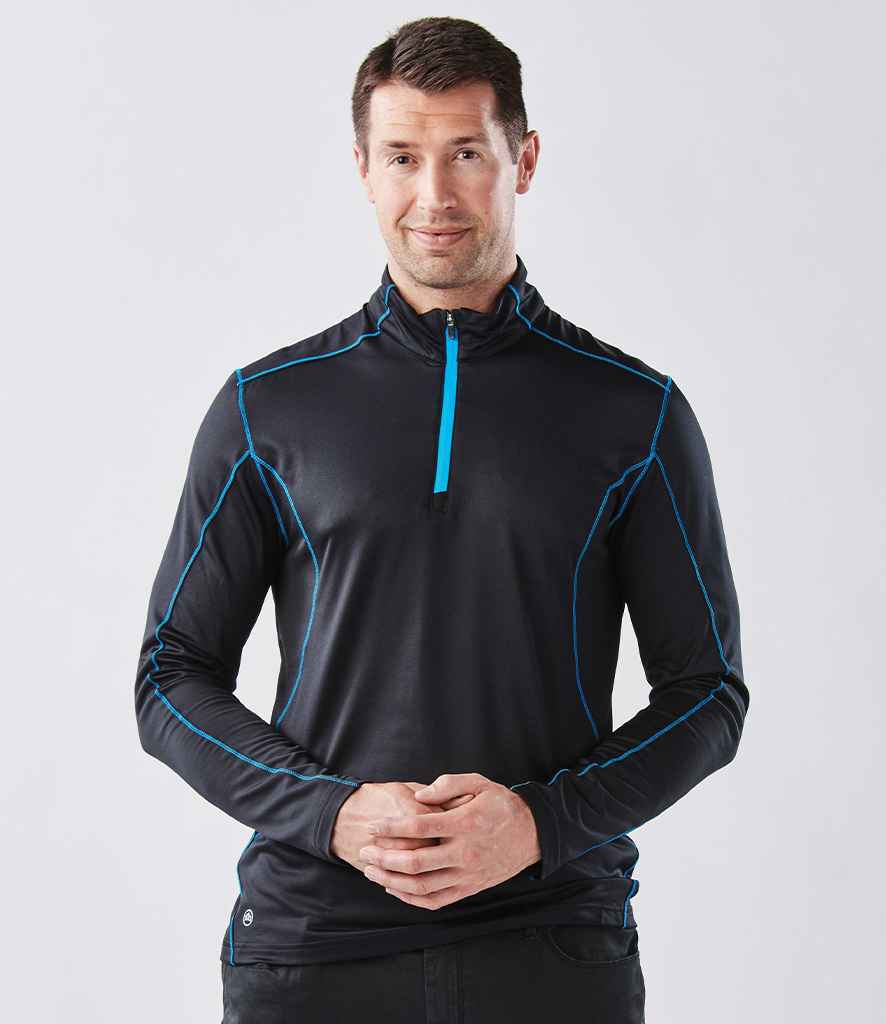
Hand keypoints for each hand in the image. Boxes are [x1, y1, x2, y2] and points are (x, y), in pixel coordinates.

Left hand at [357, 772, 540, 908]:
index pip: (419, 827)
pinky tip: (395, 889)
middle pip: (415, 862)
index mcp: (464, 823)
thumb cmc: (502, 805)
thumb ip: (448, 784)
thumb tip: (419, 796)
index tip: (373, 826)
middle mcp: (464, 852)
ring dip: (392, 880)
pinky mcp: (469, 888)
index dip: (391, 828)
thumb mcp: (480, 783)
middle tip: (364, 850)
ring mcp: (467, 874)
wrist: (532, 834)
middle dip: (384, 857)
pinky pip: (435, 900)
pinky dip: (411, 899)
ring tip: (371, 871)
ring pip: (422, 886)